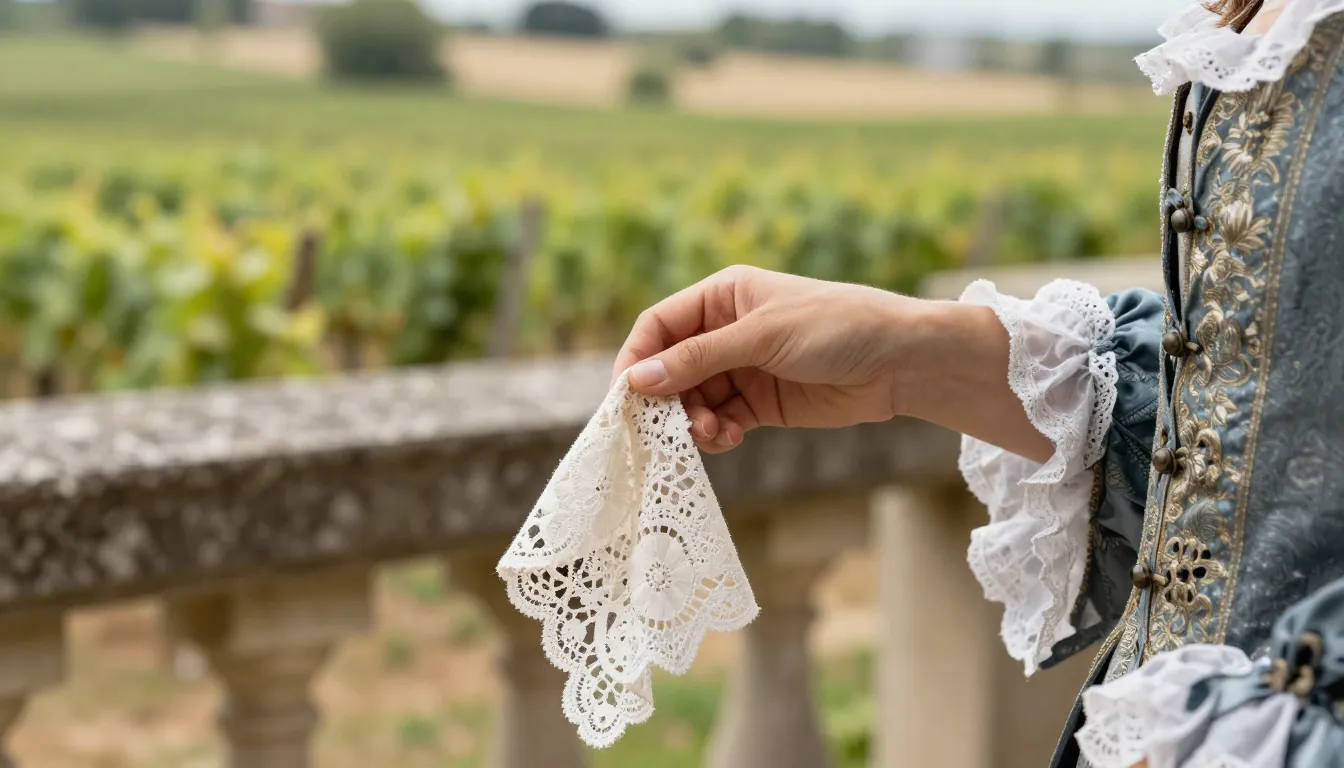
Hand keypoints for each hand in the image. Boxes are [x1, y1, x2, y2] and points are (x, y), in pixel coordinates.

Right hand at [613, 266, 928, 452]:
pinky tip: (729, 438)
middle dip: (667, 399)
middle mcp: (727, 331)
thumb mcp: (763, 336)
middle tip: (668, 427)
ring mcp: (744, 368)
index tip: (626, 395)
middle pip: (671, 368)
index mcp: (723, 296)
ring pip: (693, 400)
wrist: (901, 361)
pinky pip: (721, 420)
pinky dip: (717, 433)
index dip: (638, 358)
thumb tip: (638, 380)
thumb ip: (699, 359)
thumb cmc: (837, 327)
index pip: (660, 326)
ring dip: (693, 421)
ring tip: (710, 434)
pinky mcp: (761, 403)